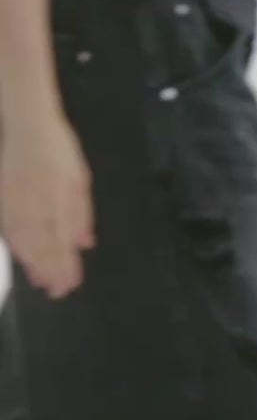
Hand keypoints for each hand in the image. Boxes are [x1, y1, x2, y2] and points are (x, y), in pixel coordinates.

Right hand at [1, 111, 95, 296]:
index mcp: (59, 201)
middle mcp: (37, 207)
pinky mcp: (3, 200)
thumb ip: (82, 214)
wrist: (28, 128)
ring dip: (34, 265)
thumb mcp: (80, 179)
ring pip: (24, 243)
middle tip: (58, 292)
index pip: (63, 243)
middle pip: (43, 248)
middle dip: (51, 272)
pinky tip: (24, 259)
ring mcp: (16, 205)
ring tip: (41, 282)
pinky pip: (9, 231)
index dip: (67, 266)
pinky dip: (17, 248)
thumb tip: (84, 244)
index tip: (72, 283)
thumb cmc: (59, 151)